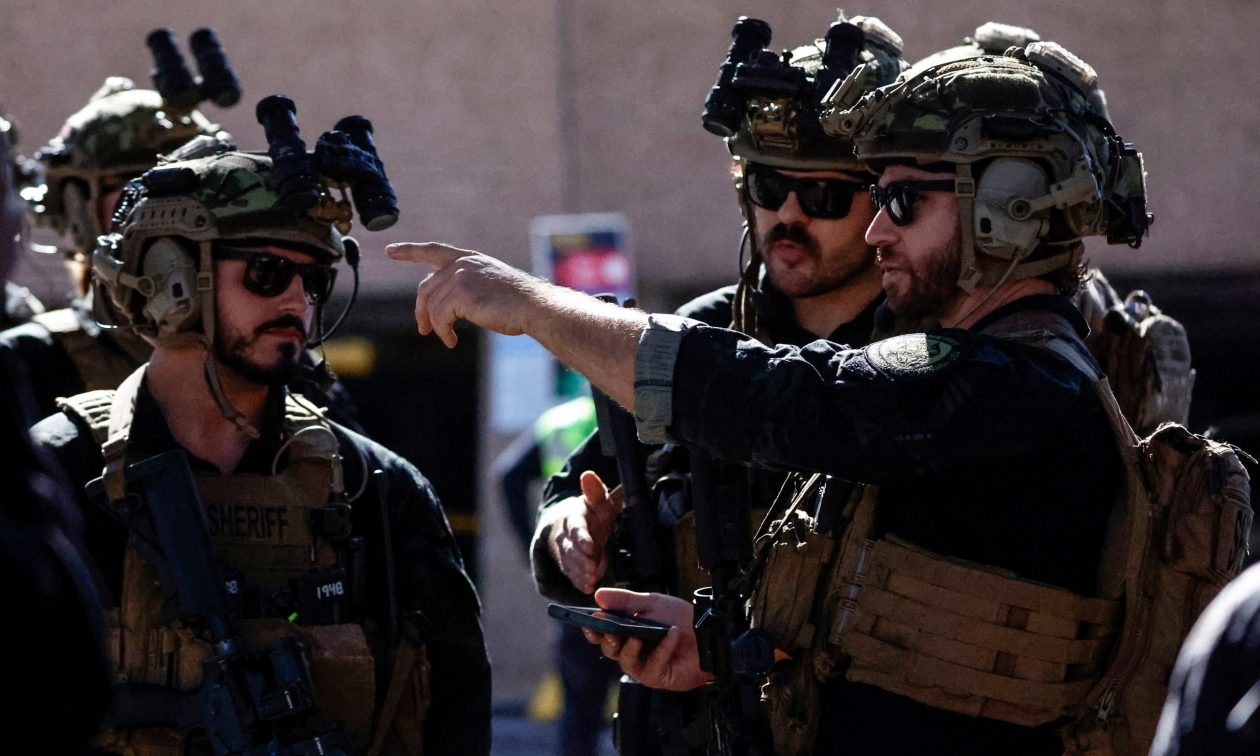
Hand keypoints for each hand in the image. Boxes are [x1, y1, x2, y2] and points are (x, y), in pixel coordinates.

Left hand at [387, 242, 545, 347]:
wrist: (534, 306)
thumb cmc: (518, 302)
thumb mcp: (487, 286)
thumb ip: (464, 287)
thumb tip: (439, 306)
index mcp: (468, 259)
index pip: (432, 250)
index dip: (409, 251)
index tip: (390, 251)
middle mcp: (461, 264)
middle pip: (425, 287)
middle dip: (421, 310)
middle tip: (423, 329)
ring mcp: (460, 277)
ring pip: (432, 305)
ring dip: (437, 326)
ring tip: (447, 338)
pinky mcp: (461, 294)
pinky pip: (440, 317)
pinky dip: (443, 333)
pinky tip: (452, 341)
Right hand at [547, 471, 622, 593]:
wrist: (571, 523)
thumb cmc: (592, 511)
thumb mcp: (597, 500)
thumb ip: (595, 491)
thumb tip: (588, 475)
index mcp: (574, 515)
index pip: (575, 527)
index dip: (581, 538)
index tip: (590, 547)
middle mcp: (565, 534)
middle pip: (570, 549)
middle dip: (580, 560)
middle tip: (592, 570)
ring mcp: (563, 550)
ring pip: (569, 563)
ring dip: (580, 573)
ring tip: (591, 582)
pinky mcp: (566, 564)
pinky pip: (570, 573)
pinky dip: (579, 581)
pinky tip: (587, 587)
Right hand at [582, 588, 711, 691]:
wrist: (707, 631)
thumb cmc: (680, 618)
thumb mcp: (651, 602)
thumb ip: (624, 600)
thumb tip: (597, 595)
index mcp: (627, 632)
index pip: (603, 634)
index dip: (593, 630)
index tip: (588, 621)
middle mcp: (633, 651)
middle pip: (610, 650)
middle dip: (607, 640)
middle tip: (608, 631)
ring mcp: (644, 666)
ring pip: (626, 662)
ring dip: (631, 647)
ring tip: (638, 635)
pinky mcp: (658, 677)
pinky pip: (651, 667)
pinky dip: (661, 650)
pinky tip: (671, 635)